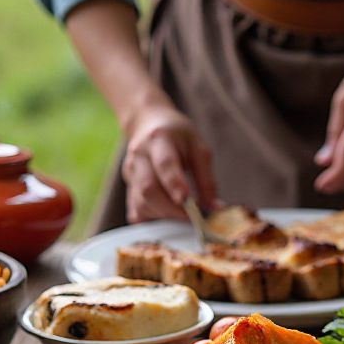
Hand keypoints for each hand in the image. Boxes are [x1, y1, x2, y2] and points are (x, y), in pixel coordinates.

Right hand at [121, 105, 216, 222]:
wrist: (147, 123)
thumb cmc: (177, 135)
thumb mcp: (198, 148)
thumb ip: (206, 179)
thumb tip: (215, 209)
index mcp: (159, 140)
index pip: (165, 165)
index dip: (175, 185)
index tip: (188, 202)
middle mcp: (139, 156)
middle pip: (148, 189)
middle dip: (171, 209)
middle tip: (193, 218)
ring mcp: (130, 172)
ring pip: (141, 204)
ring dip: (164, 216)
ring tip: (183, 216)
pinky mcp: (128, 186)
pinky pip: (136, 211)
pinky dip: (153, 220)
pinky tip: (167, 217)